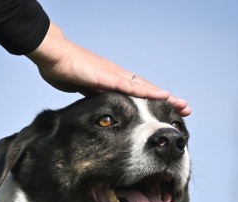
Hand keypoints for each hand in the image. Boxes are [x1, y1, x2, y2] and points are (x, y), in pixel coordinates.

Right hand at [26, 22, 190, 116]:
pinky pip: (130, 86)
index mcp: (113, 81)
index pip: (138, 93)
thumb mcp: (84, 89)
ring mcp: (114, 76)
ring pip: (144, 88)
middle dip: (167, 100)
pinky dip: (146, 91)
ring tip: (181, 105)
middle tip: (185, 109)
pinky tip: (161, 95)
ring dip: (163, 96)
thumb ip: (95, 95)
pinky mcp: (106, 77)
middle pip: (147, 90)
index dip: (154, 100)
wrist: (52, 55)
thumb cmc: (65, 70)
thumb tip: (101, 105)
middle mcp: (118, 77)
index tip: (168, 110)